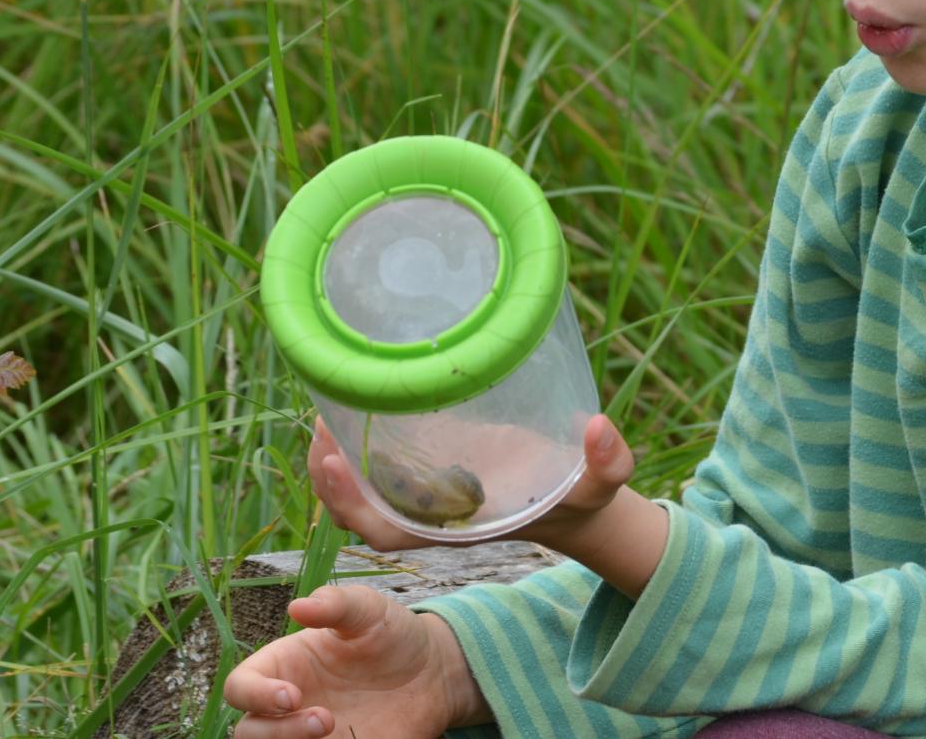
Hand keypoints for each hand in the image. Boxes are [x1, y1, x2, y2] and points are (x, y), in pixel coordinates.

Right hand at [223, 582, 490, 737]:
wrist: (432, 673)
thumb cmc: (390, 634)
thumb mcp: (368, 609)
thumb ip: (335, 604)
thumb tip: (296, 606)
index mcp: (284, 666)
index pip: (240, 686)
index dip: (255, 694)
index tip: (293, 695)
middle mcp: (287, 707)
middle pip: (249, 731)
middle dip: (277, 732)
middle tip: (326, 719)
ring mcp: (308, 735)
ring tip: (337, 731)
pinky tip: (355, 738)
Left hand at [308, 414, 635, 553]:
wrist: (576, 497)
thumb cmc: (581, 496)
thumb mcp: (599, 485)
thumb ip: (606, 462)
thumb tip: (599, 428)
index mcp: (452, 528)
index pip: (385, 531)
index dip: (351, 502)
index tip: (332, 459)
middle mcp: (427, 514)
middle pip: (354, 509)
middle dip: (327, 473)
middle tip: (319, 417)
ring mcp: (423, 491)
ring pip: (356, 485)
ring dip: (332, 452)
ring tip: (326, 399)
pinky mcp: (427, 464)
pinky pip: (374, 461)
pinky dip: (354, 436)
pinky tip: (352, 394)